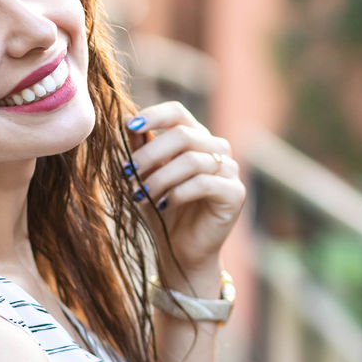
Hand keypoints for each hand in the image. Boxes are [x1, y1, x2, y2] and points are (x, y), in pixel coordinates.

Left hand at [125, 101, 245, 279]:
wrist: (180, 249)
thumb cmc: (163, 208)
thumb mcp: (146, 176)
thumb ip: (141, 148)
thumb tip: (127, 119)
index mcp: (196, 138)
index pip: (178, 113)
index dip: (154, 115)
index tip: (129, 127)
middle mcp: (217, 149)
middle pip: (183, 135)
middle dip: (150, 154)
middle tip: (129, 172)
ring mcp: (229, 170)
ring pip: (192, 160)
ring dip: (160, 178)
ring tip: (142, 194)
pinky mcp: (235, 193)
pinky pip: (204, 184)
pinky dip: (177, 193)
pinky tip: (163, 205)